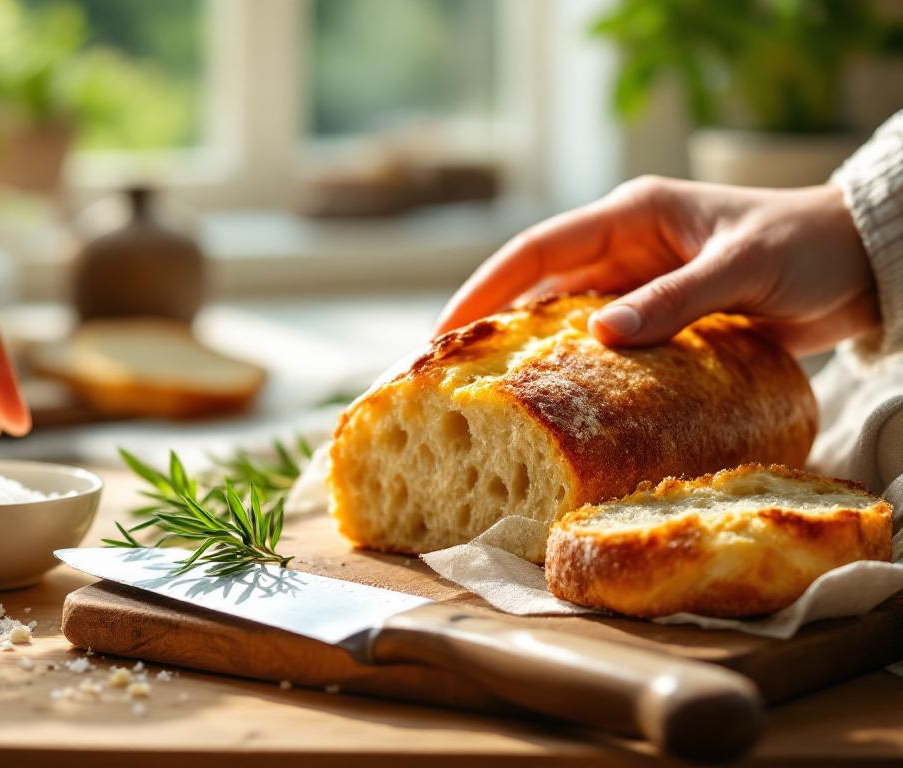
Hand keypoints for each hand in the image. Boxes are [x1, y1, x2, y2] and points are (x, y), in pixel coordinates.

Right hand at [435, 176, 877, 356]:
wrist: (864, 263)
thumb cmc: (806, 248)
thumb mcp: (741, 269)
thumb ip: (675, 300)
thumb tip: (598, 337)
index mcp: (632, 215)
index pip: (536, 250)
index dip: (484, 288)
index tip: (444, 332)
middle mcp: (625, 248)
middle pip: (537, 288)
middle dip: (490, 328)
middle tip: (446, 377)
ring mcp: (640, 285)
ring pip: (564, 320)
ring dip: (530, 355)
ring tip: (485, 400)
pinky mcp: (661, 317)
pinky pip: (604, 346)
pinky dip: (578, 372)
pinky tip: (557, 405)